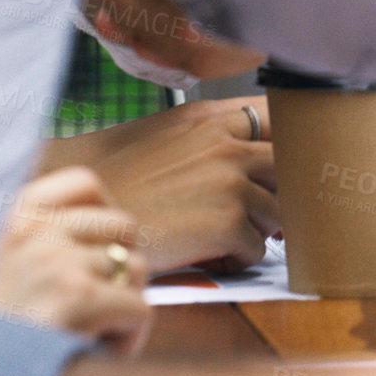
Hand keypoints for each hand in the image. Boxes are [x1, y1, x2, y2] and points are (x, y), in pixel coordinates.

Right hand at [0, 166, 151, 355]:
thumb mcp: (5, 265)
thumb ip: (46, 234)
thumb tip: (117, 224)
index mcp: (14, 216)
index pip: (85, 184)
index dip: (104, 217)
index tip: (93, 251)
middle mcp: (33, 230)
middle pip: (123, 226)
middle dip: (117, 267)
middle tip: (87, 306)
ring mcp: (55, 262)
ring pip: (136, 268)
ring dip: (123, 306)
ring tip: (84, 332)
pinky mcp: (78, 297)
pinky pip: (141, 309)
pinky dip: (128, 339)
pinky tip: (94, 353)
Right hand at [41, 98, 278, 273]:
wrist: (83, 219)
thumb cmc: (117, 182)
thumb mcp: (163, 136)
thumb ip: (210, 135)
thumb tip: (253, 152)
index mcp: (210, 117)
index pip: (279, 115)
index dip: (293, 140)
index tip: (292, 161)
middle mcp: (226, 142)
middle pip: (289, 166)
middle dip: (280, 194)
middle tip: (256, 215)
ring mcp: (230, 180)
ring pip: (278, 213)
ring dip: (256, 231)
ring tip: (219, 238)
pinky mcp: (229, 221)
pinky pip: (258, 249)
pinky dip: (237, 260)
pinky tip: (207, 256)